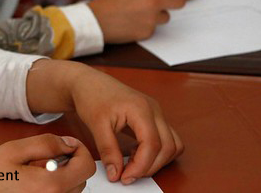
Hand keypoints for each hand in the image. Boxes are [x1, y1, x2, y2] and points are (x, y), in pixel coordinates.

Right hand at [0, 134, 94, 192]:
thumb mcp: (14, 150)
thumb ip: (46, 143)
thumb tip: (69, 143)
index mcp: (49, 185)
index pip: (85, 167)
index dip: (80, 151)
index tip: (68, 145)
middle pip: (80, 180)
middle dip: (67, 164)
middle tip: (43, 159)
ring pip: (71, 191)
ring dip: (60, 178)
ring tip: (34, 173)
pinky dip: (52, 189)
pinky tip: (33, 186)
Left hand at [25, 61, 183, 185]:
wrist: (87, 82)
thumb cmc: (91, 96)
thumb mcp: (96, 125)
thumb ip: (108, 151)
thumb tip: (116, 174)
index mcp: (141, 108)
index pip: (153, 144)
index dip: (141, 166)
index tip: (125, 177)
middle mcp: (153, 109)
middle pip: (168, 147)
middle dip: (151, 166)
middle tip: (128, 175)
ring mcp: (156, 112)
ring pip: (173, 144)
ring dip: (158, 160)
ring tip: (133, 164)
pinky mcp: (153, 116)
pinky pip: (167, 138)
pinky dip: (157, 151)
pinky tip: (137, 154)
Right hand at [87, 0, 184, 42]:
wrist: (95, 21)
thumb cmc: (106, 3)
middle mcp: (153, 1)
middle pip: (179, 2)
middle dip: (174, 1)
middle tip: (166, 2)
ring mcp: (151, 18)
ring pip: (166, 17)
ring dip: (157, 15)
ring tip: (140, 14)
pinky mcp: (148, 32)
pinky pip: (153, 28)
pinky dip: (146, 26)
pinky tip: (132, 24)